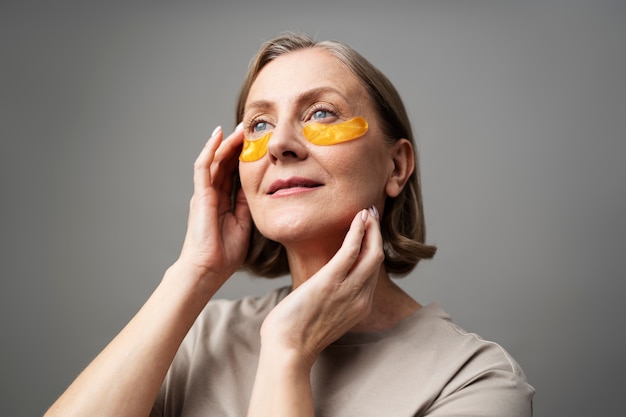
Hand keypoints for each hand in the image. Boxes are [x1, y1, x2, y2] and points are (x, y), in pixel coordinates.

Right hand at [176, 124, 250, 288]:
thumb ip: (248, 205)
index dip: (243, 158)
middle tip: (250, 128)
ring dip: (226, 142)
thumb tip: (261, 188)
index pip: (233, 173)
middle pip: (224, 163)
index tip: (257, 144)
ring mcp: (204, 193)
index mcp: (222, 202)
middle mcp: (211, 194)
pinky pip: (203, 167)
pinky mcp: (200, 194)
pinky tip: (218, 136)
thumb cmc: (224, 254)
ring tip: (238, 127)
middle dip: (236, 145)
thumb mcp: (244, 224)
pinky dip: (210, 149)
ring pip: (214, 160)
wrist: (208, 270)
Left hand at [260, 207, 383, 367]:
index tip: (369, 232)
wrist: (287, 350)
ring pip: (371, 252)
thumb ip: (330, 298)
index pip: (372, 272)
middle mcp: (360, 298)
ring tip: (367, 211)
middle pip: (377, 258)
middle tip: (372, 214)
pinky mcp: (332, 281)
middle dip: (377, 233)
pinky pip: (352, 250)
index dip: (373, 248)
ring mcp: (348, 290)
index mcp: (359, 307)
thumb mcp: (322, 315)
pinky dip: (357, 231)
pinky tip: (357, 218)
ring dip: (371, 228)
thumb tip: (321, 283)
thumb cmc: (296, 334)